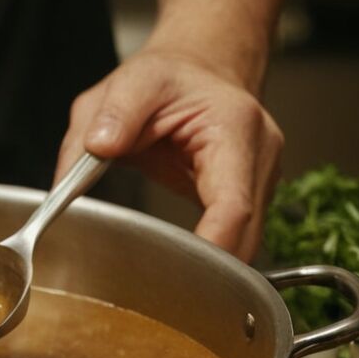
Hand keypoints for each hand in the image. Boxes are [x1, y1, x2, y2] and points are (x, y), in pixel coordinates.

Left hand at [56, 48, 282, 261]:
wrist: (196, 70)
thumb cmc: (168, 79)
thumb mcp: (130, 83)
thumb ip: (110, 114)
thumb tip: (98, 146)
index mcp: (234, 127)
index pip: (234, 205)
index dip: (211, 247)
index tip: (178, 272)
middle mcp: (259, 156)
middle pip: (246, 235)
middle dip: (208, 268)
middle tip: (157, 287)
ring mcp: (260, 180)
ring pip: (245, 243)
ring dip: (209, 264)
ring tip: (163, 271)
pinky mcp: (249, 196)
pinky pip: (234, 237)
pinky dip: (208, 254)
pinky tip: (178, 259)